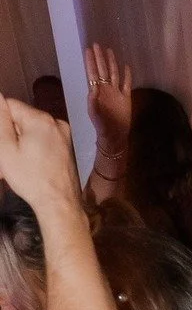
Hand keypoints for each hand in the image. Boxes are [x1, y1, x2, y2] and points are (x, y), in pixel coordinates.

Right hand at [0, 95, 80, 213]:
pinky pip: (44, 140)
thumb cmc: (30, 179)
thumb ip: (1, 120)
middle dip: (11, 134)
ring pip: (33, 131)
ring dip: (22, 143)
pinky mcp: (67, 148)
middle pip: (23, 119)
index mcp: (41, 119)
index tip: (3, 144)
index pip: (11, 105)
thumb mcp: (6, 149)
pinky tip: (29, 165)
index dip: (2, 123)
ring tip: (17, 164)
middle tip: (6, 157)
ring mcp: (65, 136)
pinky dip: (34, 149)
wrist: (59, 205)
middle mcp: (56, 122)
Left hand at [84, 44, 132, 152]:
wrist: (115, 134)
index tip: (88, 50)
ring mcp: (116, 92)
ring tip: (109, 50)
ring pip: (114, 74)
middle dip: (99, 57)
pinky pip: (127, 84)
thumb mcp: (94, 113)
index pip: (93, 73)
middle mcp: (106, 89)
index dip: (91, 62)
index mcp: (97, 91)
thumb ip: (92, 101)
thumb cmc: (101, 125)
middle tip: (96, 45)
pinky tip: (126, 66)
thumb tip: (92, 87)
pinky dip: (127, 75)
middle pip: (103, 70)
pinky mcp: (126, 98)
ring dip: (111, 62)